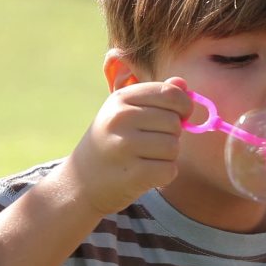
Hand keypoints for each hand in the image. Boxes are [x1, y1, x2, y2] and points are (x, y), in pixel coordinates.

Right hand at [57, 77, 192, 215]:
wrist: (80, 181)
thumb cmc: (113, 141)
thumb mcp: (127, 111)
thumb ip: (157, 96)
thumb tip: (182, 84)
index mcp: (121, 98)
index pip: (171, 94)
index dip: (184, 106)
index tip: (181, 115)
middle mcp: (120, 118)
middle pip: (175, 122)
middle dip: (171, 135)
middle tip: (150, 143)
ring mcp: (124, 146)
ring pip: (173, 147)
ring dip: (167, 157)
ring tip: (144, 158)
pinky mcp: (132, 174)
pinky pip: (169, 170)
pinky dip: (163, 175)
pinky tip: (145, 174)